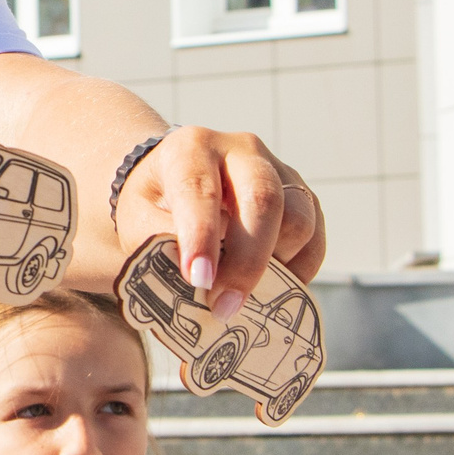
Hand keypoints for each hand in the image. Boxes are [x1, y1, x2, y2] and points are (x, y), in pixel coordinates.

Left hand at [116, 127, 323, 317]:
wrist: (177, 183)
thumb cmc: (155, 205)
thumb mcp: (138, 220)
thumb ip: (159, 244)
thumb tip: (199, 279)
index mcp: (192, 148)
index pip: (200, 189)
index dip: (202, 237)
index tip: (198, 280)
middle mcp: (241, 151)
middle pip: (263, 200)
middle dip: (247, 261)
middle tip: (224, 306)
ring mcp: (279, 171)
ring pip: (298, 220)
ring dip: (275, 269)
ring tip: (242, 298)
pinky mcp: (302, 197)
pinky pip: (315, 239)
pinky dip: (298, 272)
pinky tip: (270, 290)